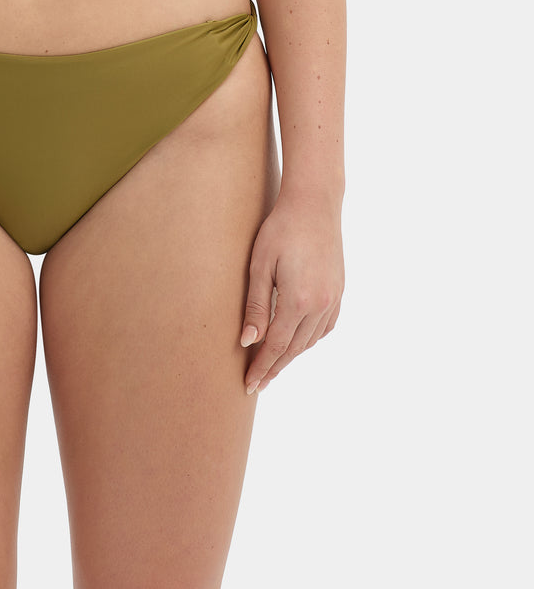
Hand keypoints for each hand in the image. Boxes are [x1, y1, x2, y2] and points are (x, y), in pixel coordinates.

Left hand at [240, 190, 343, 393]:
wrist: (315, 204)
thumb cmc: (281, 229)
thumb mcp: (260, 264)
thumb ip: (255, 305)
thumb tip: (248, 341)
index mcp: (298, 300)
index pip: (277, 346)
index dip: (262, 366)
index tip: (250, 384)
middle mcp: (320, 305)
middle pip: (294, 348)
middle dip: (275, 367)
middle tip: (258, 383)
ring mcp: (333, 298)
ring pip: (311, 340)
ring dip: (292, 355)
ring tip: (274, 366)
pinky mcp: (339, 290)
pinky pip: (325, 327)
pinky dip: (310, 339)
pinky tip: (299, 342)